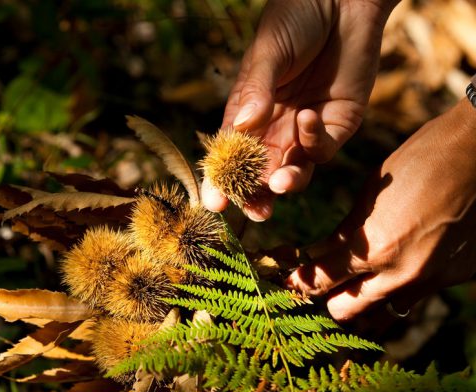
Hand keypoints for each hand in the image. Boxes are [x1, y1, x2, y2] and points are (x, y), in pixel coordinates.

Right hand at [202, 0, 396, 219]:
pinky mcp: (338, 126)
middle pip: (260, 175)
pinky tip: (308, 117)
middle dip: (255, 197)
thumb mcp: (268, 52)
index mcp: (248, 113)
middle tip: (254, 211)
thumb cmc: (296, 18)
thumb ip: (256, 90)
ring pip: (293, 173)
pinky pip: (322, 150)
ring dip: (285, 183)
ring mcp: (305, 130)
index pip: (230, 156)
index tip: (214, 203)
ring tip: (280, 183)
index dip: (222, 181)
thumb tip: (243, 126)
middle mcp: (274, 128)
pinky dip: (313, 141)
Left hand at [286, 98, 475, 320]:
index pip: (319, 281)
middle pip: (344, 310)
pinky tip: (398, 263)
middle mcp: (401, 275)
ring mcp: (431, 280)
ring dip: (363, 299)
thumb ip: (343, 235)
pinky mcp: (456, 277)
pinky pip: (415, 295)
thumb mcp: (369, 196)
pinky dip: (399, 286)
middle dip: (328, 296)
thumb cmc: (419, 163)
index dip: (297, 279)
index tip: (286, 276)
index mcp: (374, 248)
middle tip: (321, 279)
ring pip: (381, 311)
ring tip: (356, 278)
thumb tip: (315, 256)